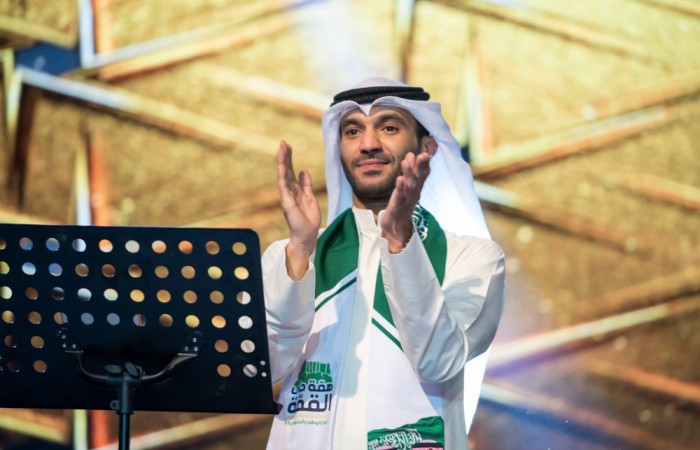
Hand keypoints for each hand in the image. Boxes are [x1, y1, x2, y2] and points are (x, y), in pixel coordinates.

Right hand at [277, 140, 320, 278]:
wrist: (307, 235)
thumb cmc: (308, 219)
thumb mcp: (310, 197)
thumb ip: (306, 184)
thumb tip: (303, 171)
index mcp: (295, 189)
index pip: (291, 170)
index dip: (289, 158)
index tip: (288, 145)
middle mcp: (289, 191)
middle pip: (286, 170)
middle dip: (284, 156)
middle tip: (283, 142)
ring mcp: (287, 196)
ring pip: (283, 175)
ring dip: (282, 162)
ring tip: (281, 149)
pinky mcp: (287, 203)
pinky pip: (284, 187)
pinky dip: (283, 176)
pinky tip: (282, 166)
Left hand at [381, 141, 435, 252]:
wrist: (395, 228)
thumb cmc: (401, 205)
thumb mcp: (406, 186)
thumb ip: (409, 171)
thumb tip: (411, 154)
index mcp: (416, 188)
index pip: (423, 174)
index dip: (425, 164)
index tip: (427, 152)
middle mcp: (414, 194)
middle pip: (419, 179)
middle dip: (421, 166)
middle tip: (423, 155)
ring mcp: (407, 201)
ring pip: (410, 186)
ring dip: (409, 174)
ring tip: (406, 162)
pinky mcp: (398, 207)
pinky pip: (400, 197)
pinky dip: (400, 188)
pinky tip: (399, 179)